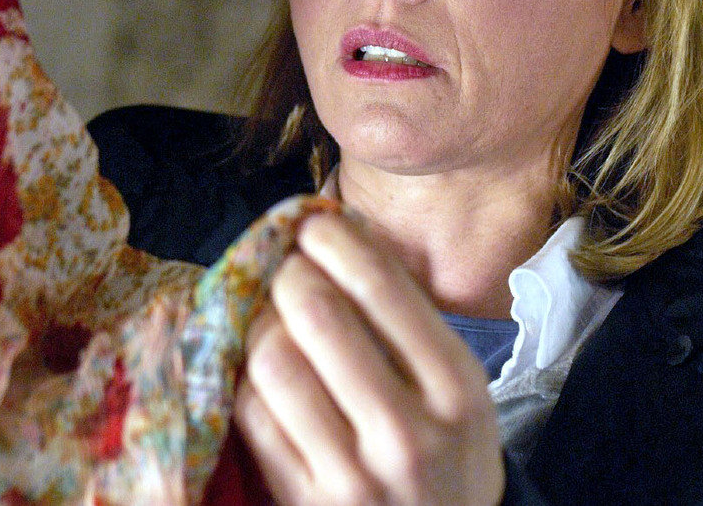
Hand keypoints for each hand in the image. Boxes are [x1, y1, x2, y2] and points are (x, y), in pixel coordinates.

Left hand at [234, 212, 505, 505]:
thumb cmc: (447, 458)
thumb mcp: (458, 392)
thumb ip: (409, 324)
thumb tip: (341, 234)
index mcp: (455, 389)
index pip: (380, 285)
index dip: (332, 238)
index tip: (313, 225)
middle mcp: (407, 433)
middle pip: (316, 311)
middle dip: (287, 272)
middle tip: (283, 267)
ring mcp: (352, 475)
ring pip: (273, 360)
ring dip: (258, 321)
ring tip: (266, 315)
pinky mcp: (304, 503)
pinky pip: (251, 414)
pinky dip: (244, 376)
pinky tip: (258, 368)